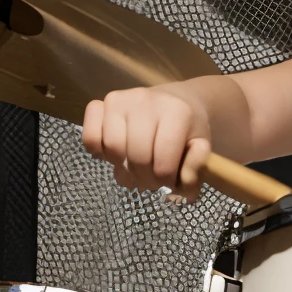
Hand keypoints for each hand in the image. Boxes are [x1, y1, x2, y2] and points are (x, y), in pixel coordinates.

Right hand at [82, 84, 213, 201]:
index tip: (169, 181)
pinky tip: (116, 154)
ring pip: (112, 148)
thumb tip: (183, 191)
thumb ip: (196, 170)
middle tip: (151, 180)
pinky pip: (90, 136)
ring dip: (122, 167)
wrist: (177, 100)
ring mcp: (121, 100)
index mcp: (177, 113)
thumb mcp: (202, 148)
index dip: (164, 181)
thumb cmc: (188, 128)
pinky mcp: (102, 104)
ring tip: (135, 167)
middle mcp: (146, 101)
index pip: (163, 162)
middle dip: (144, 178)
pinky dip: (99, 152)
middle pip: (136, 157)